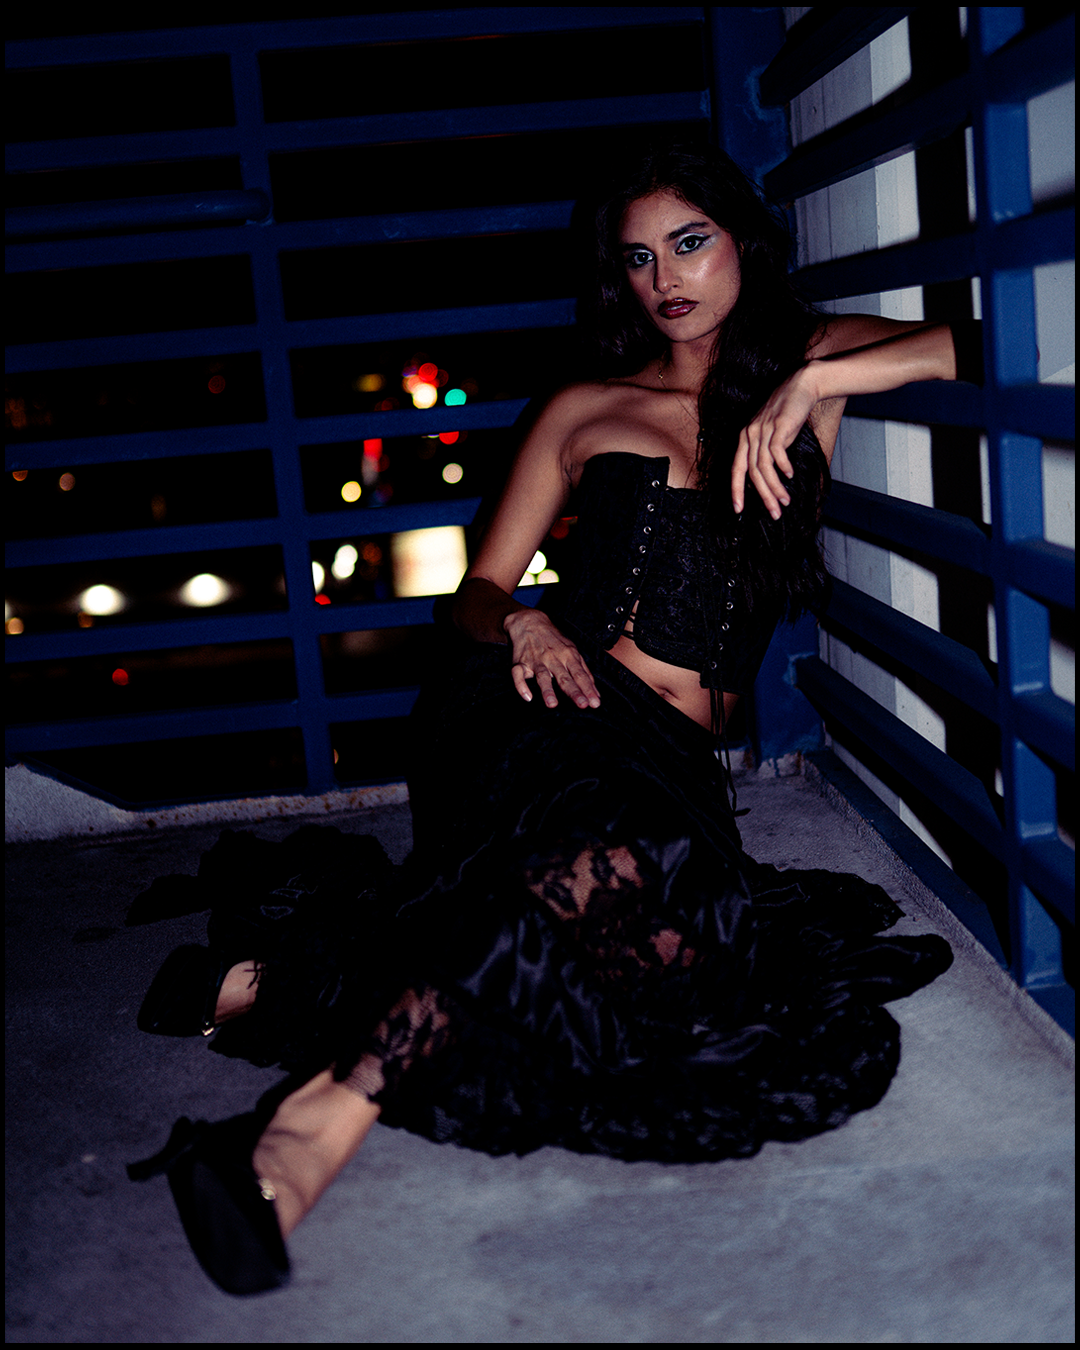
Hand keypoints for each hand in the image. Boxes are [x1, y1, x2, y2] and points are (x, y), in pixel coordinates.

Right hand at [503, 609, 600, 709]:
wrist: (530, 622)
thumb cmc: (554, 640)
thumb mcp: (572, 651)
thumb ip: (584, 672)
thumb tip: (595, 693)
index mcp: (568, 655)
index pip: (580, 675)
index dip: (588, 689)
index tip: (595, 703)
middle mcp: (553, 658)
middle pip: (564, 677)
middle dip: (574, 691)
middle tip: (582, 705)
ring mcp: (536, 660)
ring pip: (542, 676)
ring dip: (547, 690)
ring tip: (552, 704)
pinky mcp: (520, 663)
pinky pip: (518, 674)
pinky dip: (521, 686)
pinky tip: (527, 697)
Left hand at [732, 364, 820, 518]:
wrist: (800, 387)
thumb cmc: (787, 414)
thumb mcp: (771, 434)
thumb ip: (765, 454)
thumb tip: (768, 479)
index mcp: (745, 439)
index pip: (736, 469)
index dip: (736, 490)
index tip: (738, 508)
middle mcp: (750, 435)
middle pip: (752, 473)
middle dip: (762, 496)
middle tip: (774, 513)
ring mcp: (763, 430)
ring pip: (764, 467)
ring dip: (775, 487)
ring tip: (785, 500)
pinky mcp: (778, 426)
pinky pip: (777, 453)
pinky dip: (783, 467)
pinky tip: (790, 475)